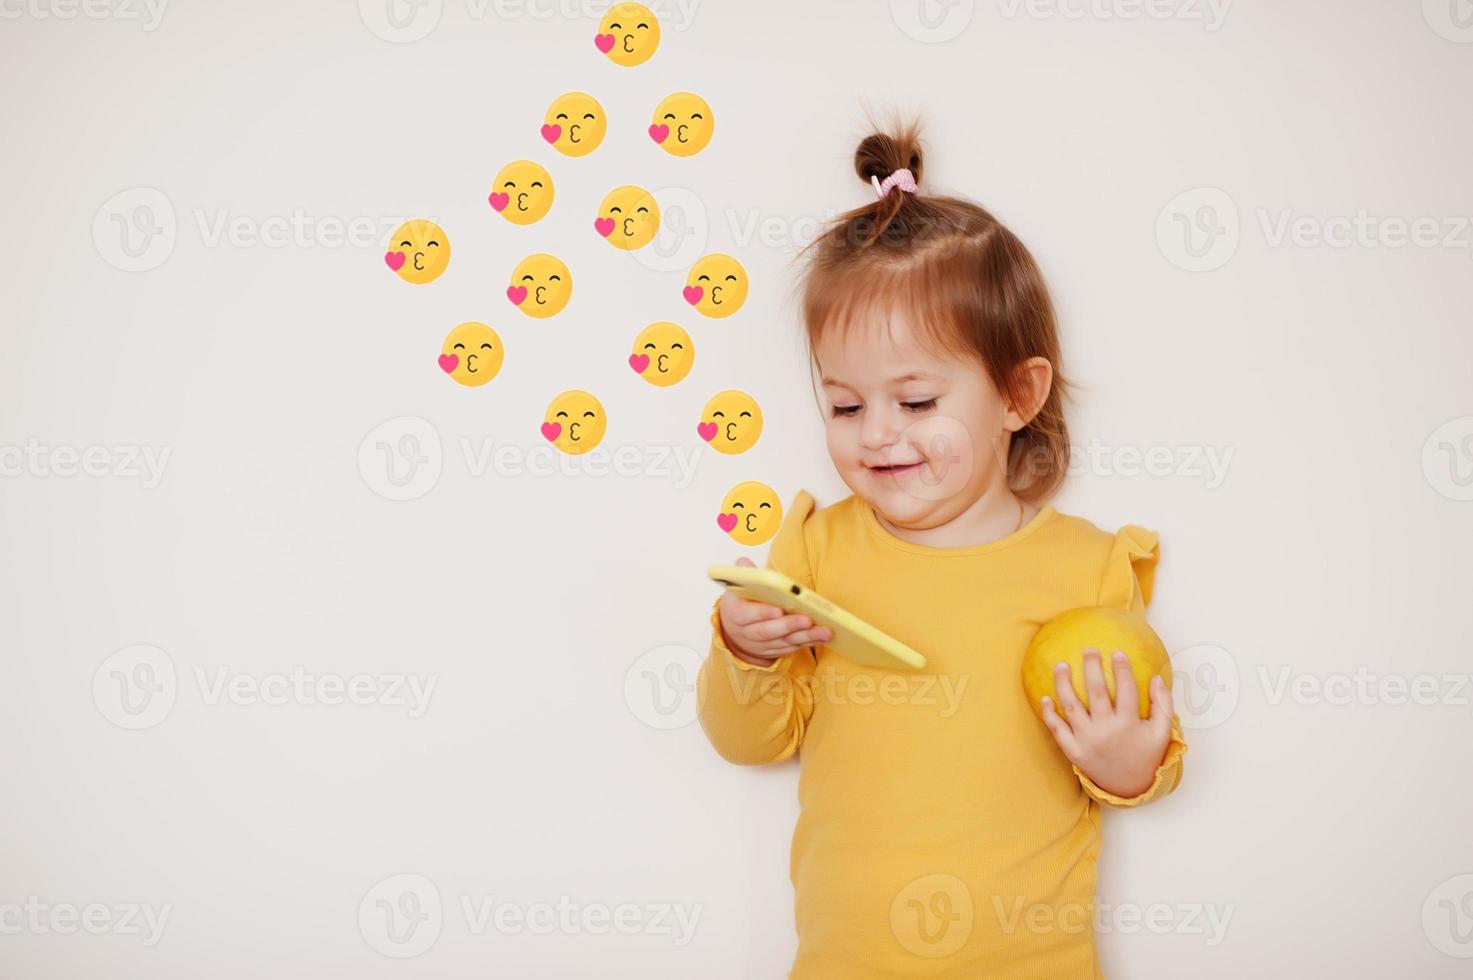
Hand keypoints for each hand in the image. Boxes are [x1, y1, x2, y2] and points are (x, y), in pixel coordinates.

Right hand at [717, 558, 832, 665]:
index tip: (778, 610)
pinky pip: (793, 647)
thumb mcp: (737, 587)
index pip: (746, 614)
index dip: (762, 613)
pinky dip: (809, 642)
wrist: (736, 630)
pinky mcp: (776, 650)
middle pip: (768, 631)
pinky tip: (824, 636)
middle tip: (808, 619)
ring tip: (825, 630)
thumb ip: (744, 574)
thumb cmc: (742, 603)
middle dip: (789, 625)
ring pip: (784, 641)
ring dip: (806, 636)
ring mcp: (762, 644)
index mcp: (736, 613)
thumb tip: (745, 563)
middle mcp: (747, 632)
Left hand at [1040, 648, 1174, 798]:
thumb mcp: (1162, 733)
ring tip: (1060, 665)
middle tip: (1089, 650)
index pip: (1126, 691)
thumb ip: (1163, 705)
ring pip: (1071, 707)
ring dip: (1063, 684)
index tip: (1117, 653)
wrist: (1129, 789)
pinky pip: (1058, 730)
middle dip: (1092, 668)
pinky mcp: (1074, 752)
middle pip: (1096, 693)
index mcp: (1129, 725)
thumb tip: (1158, 678)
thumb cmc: (1146, 755)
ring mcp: (1087, 741)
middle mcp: (1106, 731)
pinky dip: (1049, 714)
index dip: (1122, 671)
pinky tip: (1044, 697)